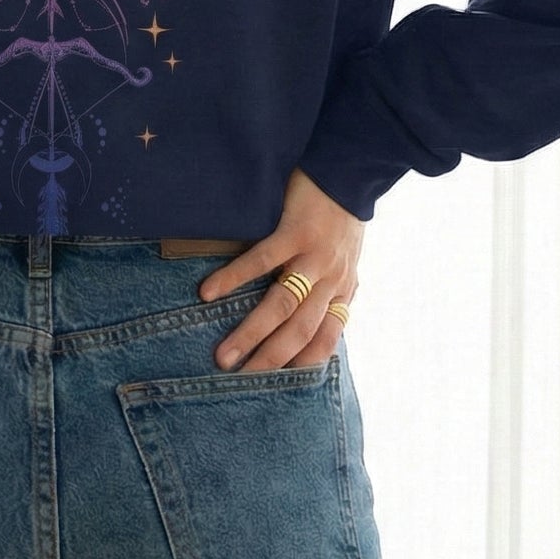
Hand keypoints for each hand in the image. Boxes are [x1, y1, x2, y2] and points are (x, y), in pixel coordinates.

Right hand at [197, 167, 363, 371]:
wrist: (350, 169)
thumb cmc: (341, 216)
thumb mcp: (346, 259)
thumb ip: (331, 288)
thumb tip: (312, 318)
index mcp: (343, 288)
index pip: (326, 339)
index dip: (303, 365)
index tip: (278, 389)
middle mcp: (332, 279)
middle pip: (300, 331)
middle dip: (270, 359)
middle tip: (239, 380)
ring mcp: (314, 256)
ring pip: (282, 304)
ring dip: (251, 332)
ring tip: (224, 354)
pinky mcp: (295, 230)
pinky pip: (263, 260)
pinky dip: (235, 278)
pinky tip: (209, 293)